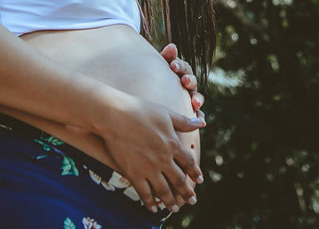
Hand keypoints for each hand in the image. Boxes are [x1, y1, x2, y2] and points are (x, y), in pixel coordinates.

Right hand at [97, 93, 204, 213]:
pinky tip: (153, 208)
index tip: (199, 180)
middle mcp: (163, 159)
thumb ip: (184, 121)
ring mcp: (148, 168)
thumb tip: (202, 123)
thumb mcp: (166, 114)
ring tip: (175, 208)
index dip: (194, 172)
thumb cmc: (140, 111)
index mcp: (172, 144)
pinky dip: (150, 202)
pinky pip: (144, 193)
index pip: (188, 162)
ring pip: (164, 190)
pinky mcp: (133, 174)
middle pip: (178, 180)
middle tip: (192, 201)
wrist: (115, 116)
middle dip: (186, 192)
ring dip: (171, 201)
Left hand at [160, 43, 204, 119]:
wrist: (151, 95)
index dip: (179, 66)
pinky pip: (197, 115)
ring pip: (196, 97)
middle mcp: (187, 84)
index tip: (172, 65)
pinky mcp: (190, 112)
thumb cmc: (154, 79)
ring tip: (194, 103)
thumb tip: (170, 46)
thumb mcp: (157, 68)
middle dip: (189, 80)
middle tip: (184, 81)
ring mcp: (189, 97)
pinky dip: (199, 117)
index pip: (182, 66)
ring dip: (197, 99)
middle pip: (191, 80)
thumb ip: (165, 58)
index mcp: (179, 72)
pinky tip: (201, 121)